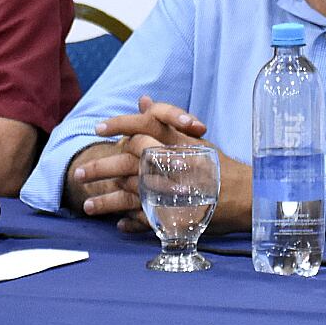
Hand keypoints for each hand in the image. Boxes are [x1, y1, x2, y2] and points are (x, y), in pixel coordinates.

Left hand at [80, 98, 252, 234]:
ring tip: (87, 206)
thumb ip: (166, 121)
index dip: (120, 124)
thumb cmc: (220, 167)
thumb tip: (142, 100)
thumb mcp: (194, 140)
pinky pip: (144, 218)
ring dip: (106, 200)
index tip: (99, 128)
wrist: (246, 196)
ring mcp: (172, 190)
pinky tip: (117, 224)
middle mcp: (173, 163)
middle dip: (101, 167)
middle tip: (79, 173)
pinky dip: (128, 222)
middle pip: (129, 161)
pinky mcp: (173, 214)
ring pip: (130, 192)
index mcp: (179, 143)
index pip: (145, 126)